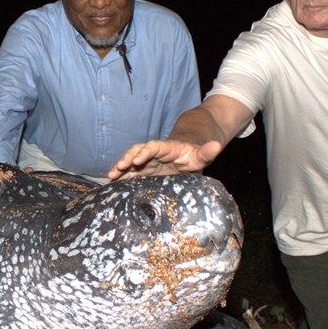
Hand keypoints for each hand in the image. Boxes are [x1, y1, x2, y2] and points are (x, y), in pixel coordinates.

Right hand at [107, 140, 221, 180]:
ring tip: (110, 176)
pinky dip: (121, 176)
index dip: (145, 152)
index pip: (154, 147)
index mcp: (166, 148)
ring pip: (131, 161)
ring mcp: (146, 161)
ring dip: (120, 167)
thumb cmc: (194, 155)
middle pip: (137, 152)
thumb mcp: (202, 155)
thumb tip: (216, 145)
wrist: (187, 154)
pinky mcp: (143, 170)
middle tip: (118, 168)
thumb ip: (207, 152)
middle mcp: (153, 153)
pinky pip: (130, 171)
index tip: (137, 160)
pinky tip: (111, 183)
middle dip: (127, 159)